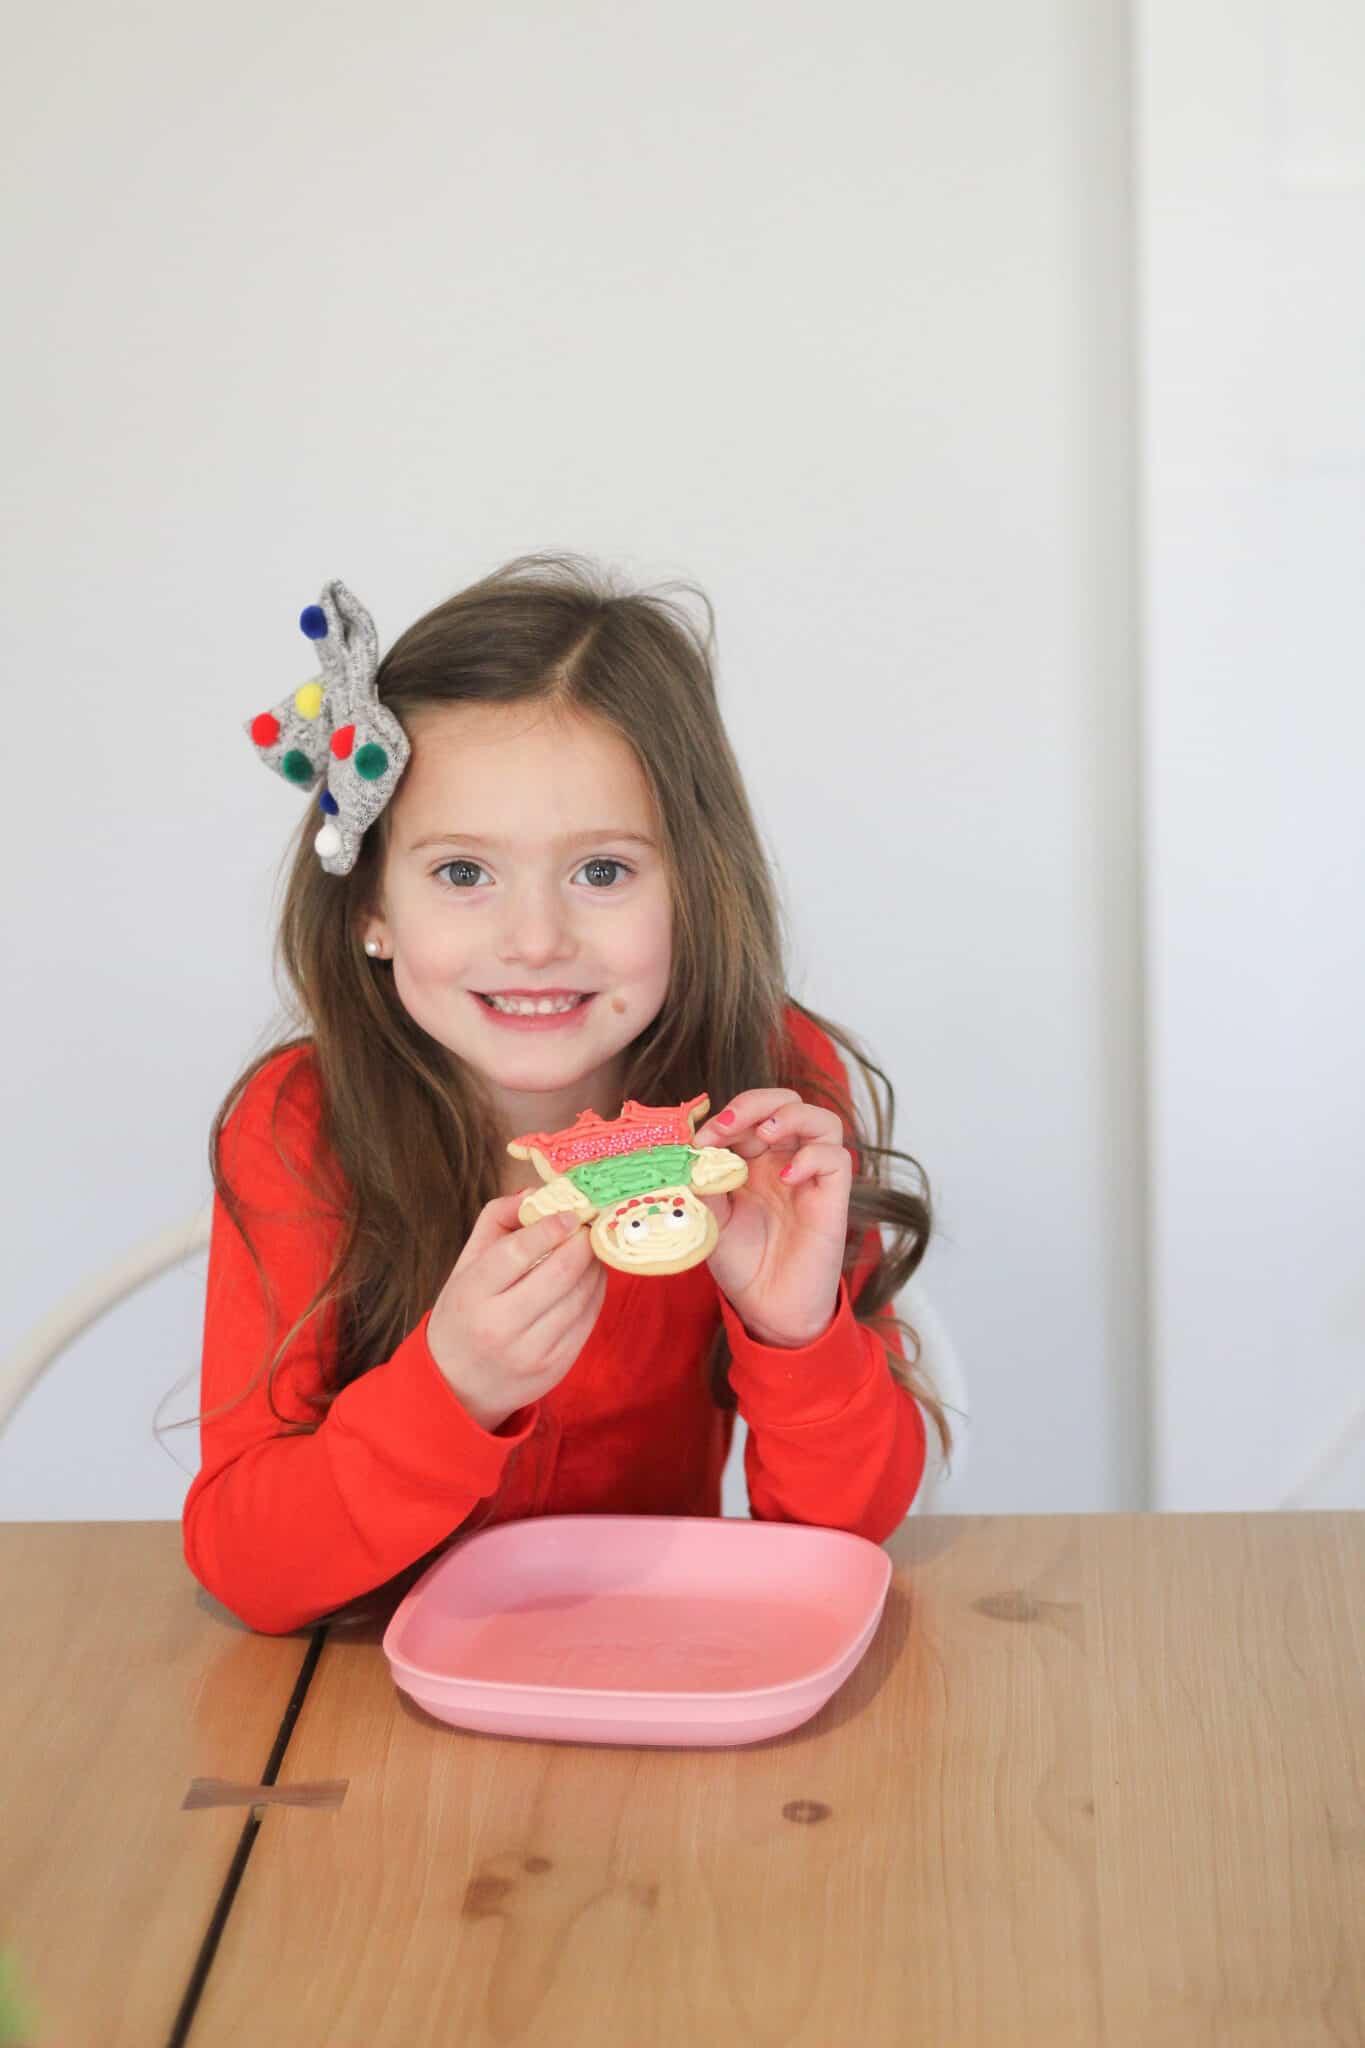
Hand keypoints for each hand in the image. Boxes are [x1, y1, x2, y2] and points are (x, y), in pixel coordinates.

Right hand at [427, 1196, 605, 1431]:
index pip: (516, 1253)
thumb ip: (496, 1221)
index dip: (550, 1228)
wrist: (457, 1387)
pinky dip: (596, 1292)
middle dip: (583, 1244)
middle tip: (589, 1226)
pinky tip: (590, 1277)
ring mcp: (531, 1353)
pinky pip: (588, 1320)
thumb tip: (537, 1192)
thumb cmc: (463, 1315)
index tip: (570, 1213)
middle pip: (558, 1274)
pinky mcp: (556, 1368)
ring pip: (580, 1297)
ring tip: (591, 1249)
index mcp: (471, 1296)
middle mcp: (499, 1327)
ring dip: (594, 1266)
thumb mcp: (465, 1266)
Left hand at [691, 1090, 851, 1347]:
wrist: (766, 1306)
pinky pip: (837, 1158)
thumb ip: (702, 1181)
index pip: (749, 1113)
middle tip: (729, 1126)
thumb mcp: (708, 1216)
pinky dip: (813, 1157)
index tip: (700, 1140)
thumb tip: (690, 1149)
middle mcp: (785, 1160)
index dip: (726, 1116)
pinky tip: (787, 1177)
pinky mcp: (832, 1197)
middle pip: (786, 1102)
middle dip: (757, 1103)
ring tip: (766, 1136)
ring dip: (792, 1116)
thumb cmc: (740, 1260)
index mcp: (753, 1159)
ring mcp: (811, 1177)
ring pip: (821, 1120)